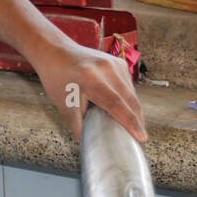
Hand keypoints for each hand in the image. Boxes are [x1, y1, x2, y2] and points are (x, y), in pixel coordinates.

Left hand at [29, 38, 147, 142]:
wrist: (55, 51)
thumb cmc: (56, 78)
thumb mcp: (63, 104)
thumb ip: (77, 125)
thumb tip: (89, 145)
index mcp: (92, 79)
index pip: (117, 105)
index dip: (131, 123)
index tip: (142, 138)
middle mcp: (107, 69)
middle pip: (129, 100)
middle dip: (137, 120)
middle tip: (141, 139)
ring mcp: (115, 64)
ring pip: (132, 93)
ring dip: (136, 110)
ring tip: (137, 128)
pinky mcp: (119, 63)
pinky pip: (128, 85)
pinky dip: (130, 99)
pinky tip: (129, 111)